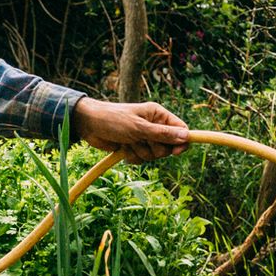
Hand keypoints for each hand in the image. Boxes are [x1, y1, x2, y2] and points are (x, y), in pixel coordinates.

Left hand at [70, 97, 189, 162]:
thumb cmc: (113, 119)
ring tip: (127, 141)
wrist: (89, 125)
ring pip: (153, 156)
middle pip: (167, 147)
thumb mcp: (138, 127)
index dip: (181, 142)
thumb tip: (186, 136)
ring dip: (140, 151)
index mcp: (158, 115)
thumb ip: (162, 134)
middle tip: (140, 140)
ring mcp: (144, 138)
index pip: (180, 129)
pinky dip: (132, 157)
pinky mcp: (134, 147)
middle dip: (153, 148)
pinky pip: (141, 160)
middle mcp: (153, 126)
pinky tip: (122, 148)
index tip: (175, 152)